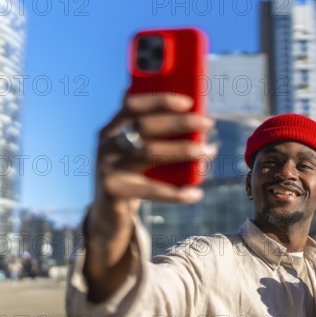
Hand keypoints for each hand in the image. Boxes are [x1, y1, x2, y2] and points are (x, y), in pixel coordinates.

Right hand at [84, 93, 215, 300]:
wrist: (106, 216)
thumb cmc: (132, 178)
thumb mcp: (138, 156)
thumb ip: (155, 140)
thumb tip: (196, 129)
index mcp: (111, 129)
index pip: (134, 106)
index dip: (160, 100)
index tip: (189, 102)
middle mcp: (106, 145)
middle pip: (144, 127)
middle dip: (180, 122)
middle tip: (208, 122)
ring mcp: (107, 168)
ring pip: (149, 153)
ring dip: (184, 150)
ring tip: (209, 151)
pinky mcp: (114, 192)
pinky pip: (152, 190)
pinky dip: (177, 193)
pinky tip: (196, 193)